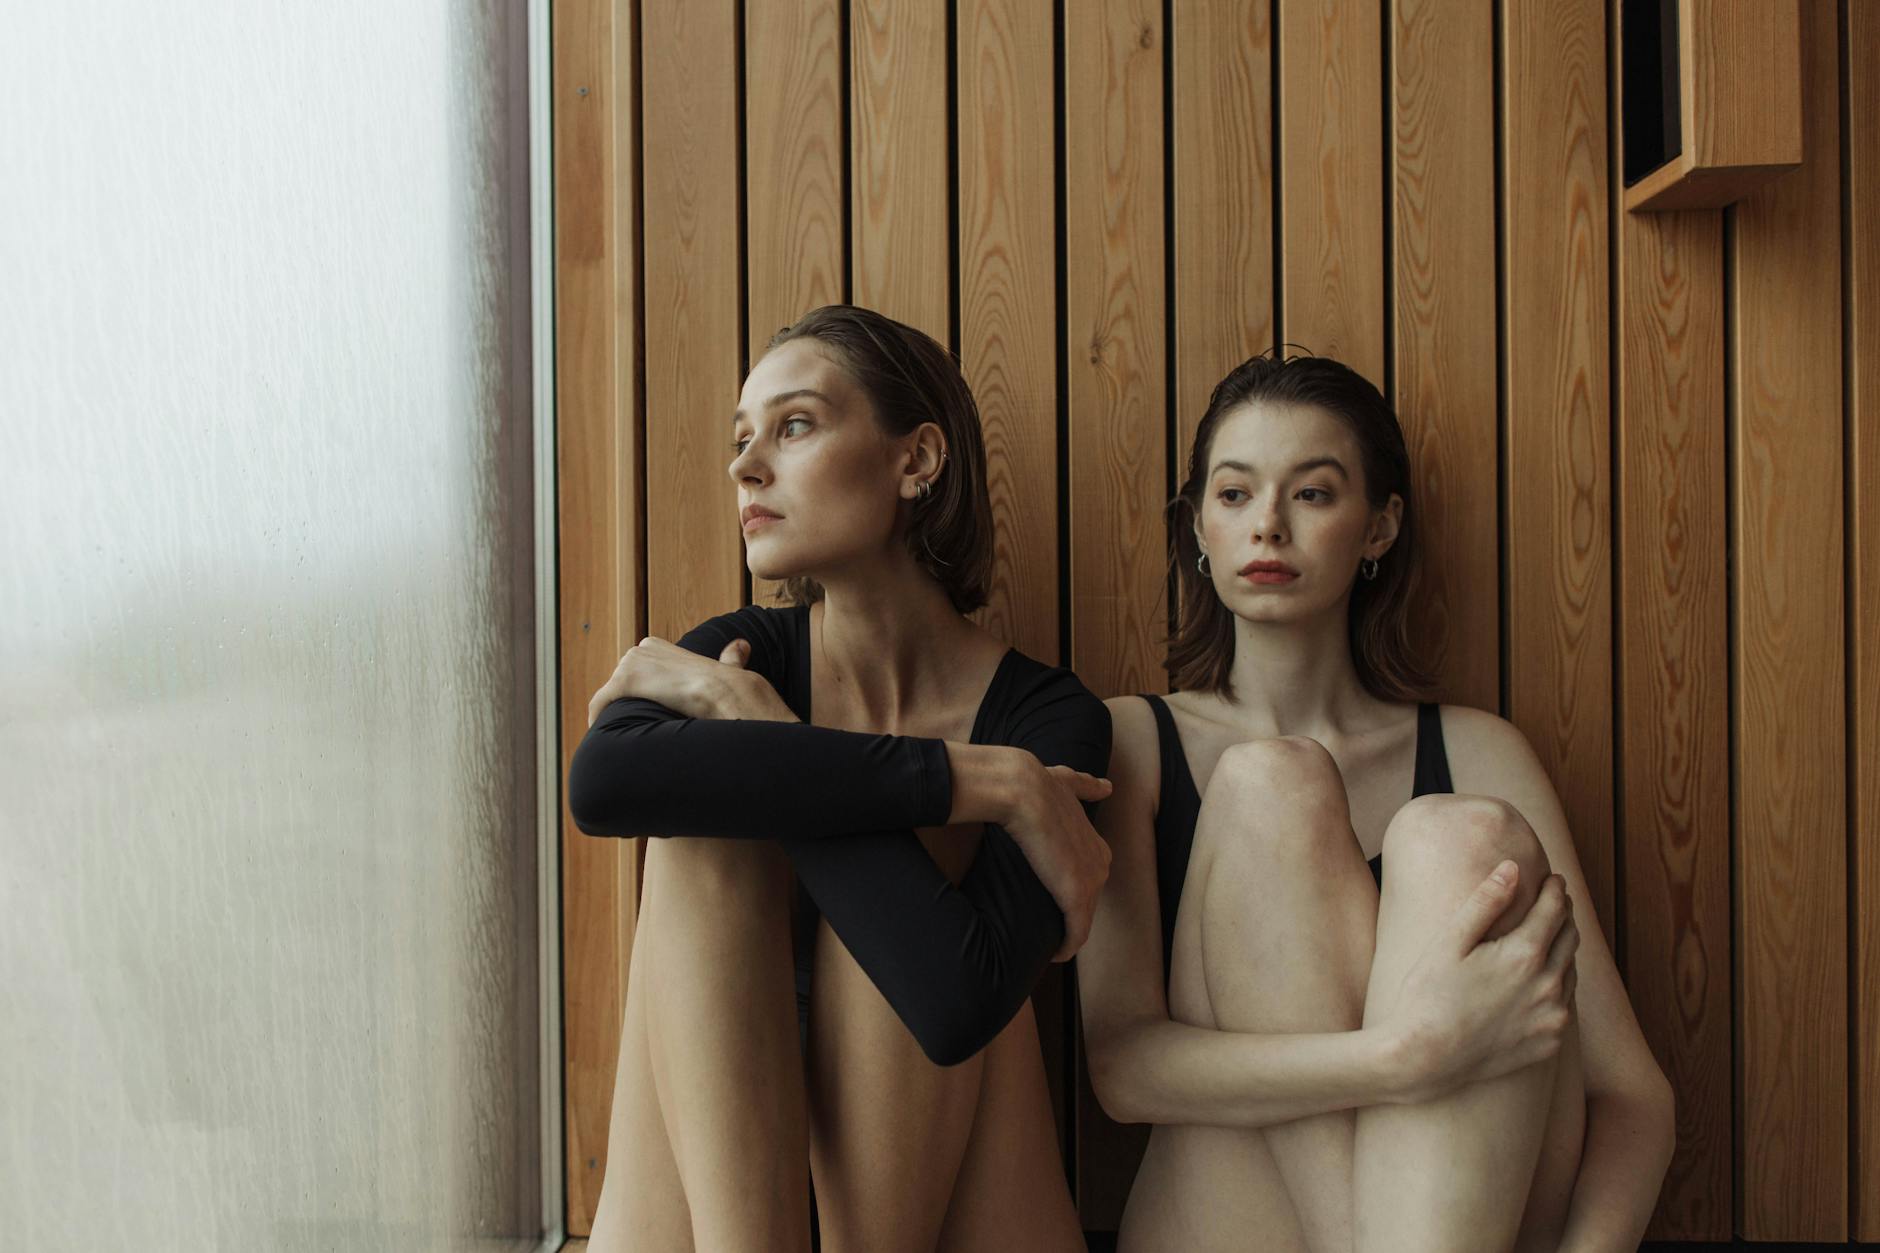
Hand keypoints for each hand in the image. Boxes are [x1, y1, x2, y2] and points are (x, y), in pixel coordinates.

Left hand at [585, 636, 767, 725]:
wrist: (721, 692)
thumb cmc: (727, 684)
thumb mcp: (727, 665)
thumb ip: (729, 657)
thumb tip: (742, 645)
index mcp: (657, 645)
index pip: (637, 667)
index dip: (641, 690)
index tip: (647, 708)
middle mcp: (640, 649)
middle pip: (620, 679)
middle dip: (625, 700)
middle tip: (634, 724)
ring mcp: (630, 664)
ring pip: (611, 692)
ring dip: (614, 710)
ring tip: (622, 732)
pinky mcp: (622, 682)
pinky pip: (600, 701)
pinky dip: (597, 716)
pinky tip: (600, 731)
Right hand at [997, 758, 1113, 961]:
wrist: (1024, 790)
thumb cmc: (1038, 785)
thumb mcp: (1069, 783)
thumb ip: (1088, 787)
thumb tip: (1108, 787)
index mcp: (1097, 844)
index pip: (1088, 877)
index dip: (1069, 890)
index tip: (1050, 899)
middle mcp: (1100, 864)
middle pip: (1087, 902)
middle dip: (1069, 917)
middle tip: (1047, 926)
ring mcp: (1091, 882)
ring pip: (1082, 921)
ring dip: (1067, 935)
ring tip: (1049, 944)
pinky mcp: (1076, 899)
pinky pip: (1075, 934)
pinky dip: (1066, 947)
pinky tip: (1055, 955)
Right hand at [1388, 862, 1579, 1099]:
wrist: (1424, 1059)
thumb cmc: (1428, 995)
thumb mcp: (1450, 941)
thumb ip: (1485, 902)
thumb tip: (1512, 868)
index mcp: (1524, 955)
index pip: (1554, 910)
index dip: (1554, 890)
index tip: (1553, 878)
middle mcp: (1548, 986)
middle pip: (1569, 938)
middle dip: (1564, 915)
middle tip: (1556, 901)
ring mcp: (1551, 1017)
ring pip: (1571, 971)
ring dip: (1564, 948)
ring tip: (1551, 935)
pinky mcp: (1548, 1042)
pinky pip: (1564, 1005)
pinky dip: (1559, 985)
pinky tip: (1544, 979)